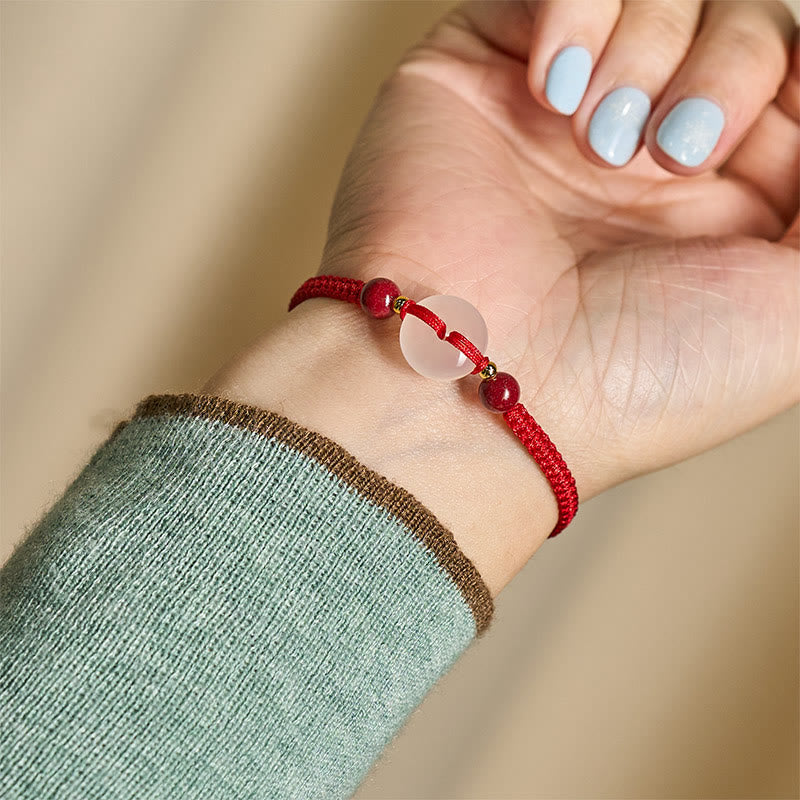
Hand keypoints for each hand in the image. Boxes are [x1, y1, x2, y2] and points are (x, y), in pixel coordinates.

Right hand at [206, 1, 798, 592]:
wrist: (477, 386)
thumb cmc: (633, 379)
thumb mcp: (794, 313)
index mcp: (721, 205)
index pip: (795, 79)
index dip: (789, 84)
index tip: (746, 153)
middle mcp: (640, 155)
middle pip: (735, 20)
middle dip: (727, 70)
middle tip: (669, 159)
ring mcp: (560, 113)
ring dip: (649, 49)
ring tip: (597, 143)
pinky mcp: (480, 74)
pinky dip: (577, 9)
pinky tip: (554, 93)